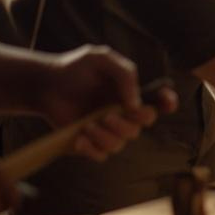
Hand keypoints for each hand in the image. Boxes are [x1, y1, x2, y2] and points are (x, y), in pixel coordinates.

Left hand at [33, 46, 174, 161]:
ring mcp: (108, 129)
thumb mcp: (102, 59)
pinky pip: (102, 155)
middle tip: (106, 115)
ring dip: (105, 136)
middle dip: (126, 123)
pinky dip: (91, 148)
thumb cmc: (75, 68)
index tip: (167, 104)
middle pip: (141, 126)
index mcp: (131, 92)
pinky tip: (79, 136)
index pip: (159, 101)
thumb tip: (136, 102)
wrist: (46, 84)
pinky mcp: (91, 142)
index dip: (168, 103)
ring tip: (87, 125)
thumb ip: (125, 74)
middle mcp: (124, 112)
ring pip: (121, 143)